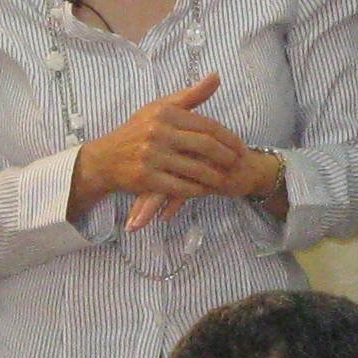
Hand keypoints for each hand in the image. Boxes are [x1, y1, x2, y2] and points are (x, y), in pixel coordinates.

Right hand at [72, 74, 253, 221]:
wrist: (104, 159)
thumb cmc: (136, 131)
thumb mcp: (159, 108)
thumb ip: (190, 95)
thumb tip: (217, 76)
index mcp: (164, 113)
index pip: (206, 124)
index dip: (228, 137)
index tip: (241, 147)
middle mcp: (157, 132)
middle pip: (204, 146)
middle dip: (226, 156)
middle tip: (239, 164)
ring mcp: (151, 156)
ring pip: (195, 168)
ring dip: (215, 176)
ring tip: (227, 179)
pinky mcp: (146, 178)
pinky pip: (180, 187)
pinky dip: (196, 190)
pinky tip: (205, 190)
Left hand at [129, 147, 284, 229]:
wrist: (244, 168)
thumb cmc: (209, 162)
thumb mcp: (183, 158)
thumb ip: (160, 162)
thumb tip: (130, 170)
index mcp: (176, 134)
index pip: (149, 152)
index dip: (131, 170)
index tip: (113, 185)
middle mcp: (185, 146)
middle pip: (155, 167)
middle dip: (138, 194)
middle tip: (122, 212)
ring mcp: (198, 161)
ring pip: (170, 181)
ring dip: (152, 204)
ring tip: (135, 222)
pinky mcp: (212, 175)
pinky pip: (189, 190)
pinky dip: (176, 204)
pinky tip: (164, 217)